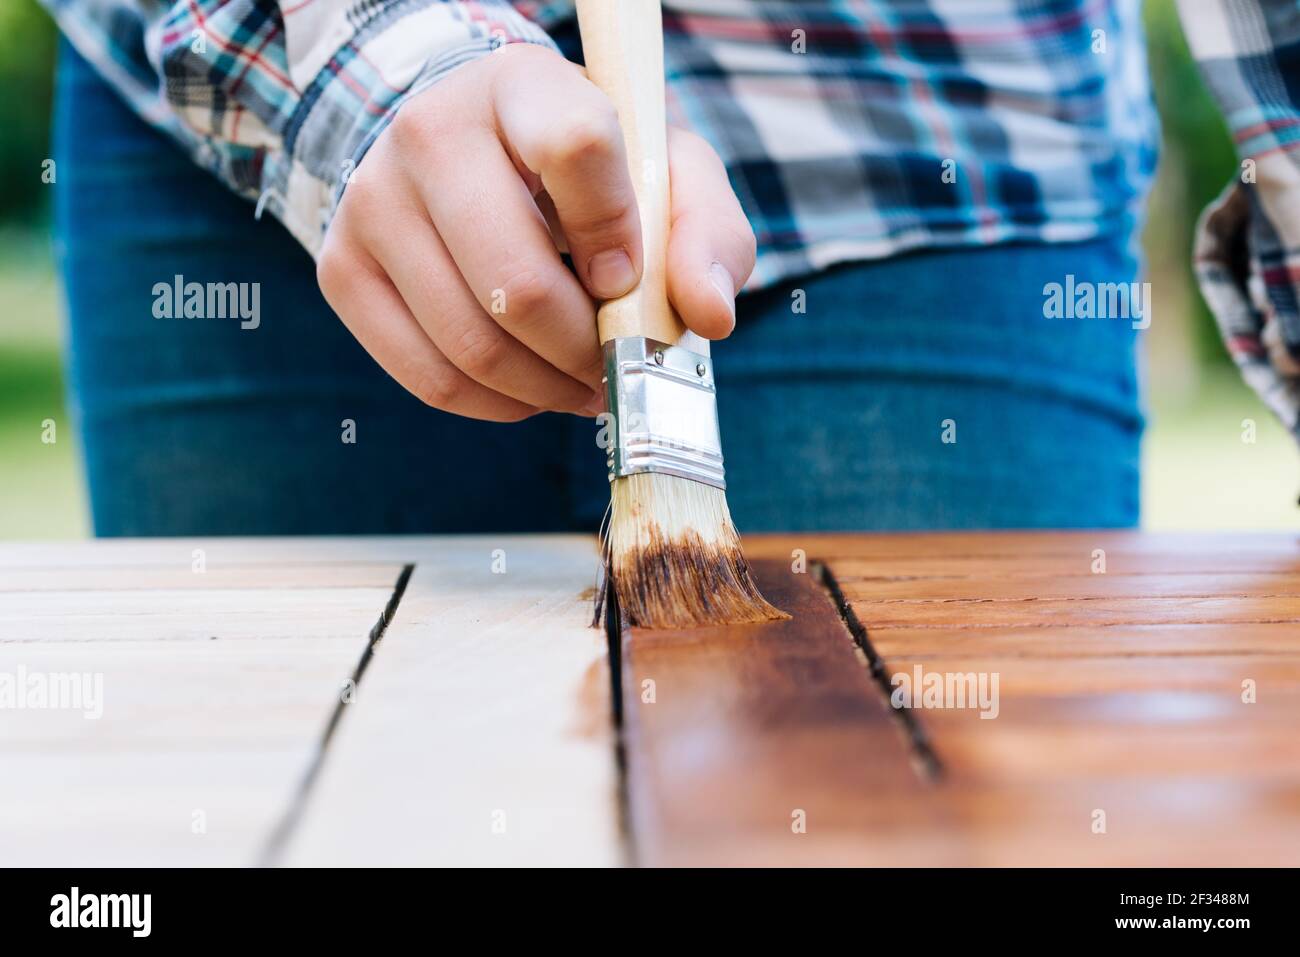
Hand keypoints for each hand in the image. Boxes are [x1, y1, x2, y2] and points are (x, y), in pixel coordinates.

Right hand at [316, 43, 755, 420]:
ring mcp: (374, 203)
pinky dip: (498, 404)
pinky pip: (430, 378)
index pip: (576, 149)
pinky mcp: (344, 270)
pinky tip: (532, 387)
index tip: (628, 277)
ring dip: (547, 388)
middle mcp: (429, 133)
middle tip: (614, 363)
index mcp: (522, 87)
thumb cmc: (587, 172)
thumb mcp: (665, 174)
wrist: (478, 154)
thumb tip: (707, 317)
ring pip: (471, 344)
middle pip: (515, 283)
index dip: (616, 234)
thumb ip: (705, 233)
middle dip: (584, 350)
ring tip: (582, 381)